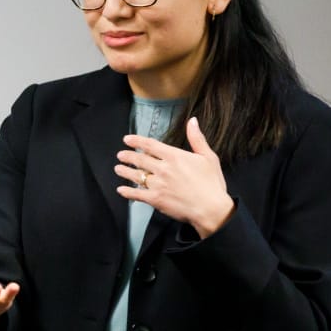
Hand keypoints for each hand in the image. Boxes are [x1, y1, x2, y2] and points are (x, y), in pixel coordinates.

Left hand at [115, 116, 234, 237]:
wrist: (212, 209)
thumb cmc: (212, 184)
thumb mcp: (208, 157)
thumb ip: (197, 138)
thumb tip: (193, 121)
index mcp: (174, 156)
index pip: (150, 145)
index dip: (136, 141)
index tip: (127, 140)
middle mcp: (163, 169)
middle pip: (139, 159)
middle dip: (128, 156)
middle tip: (121, 155)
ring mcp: (158, 184)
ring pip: (136, 175)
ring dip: (125, 171)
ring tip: (118, 168)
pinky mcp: (156, 199)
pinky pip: (136, 194)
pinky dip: (127, 192)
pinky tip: (121, 189)